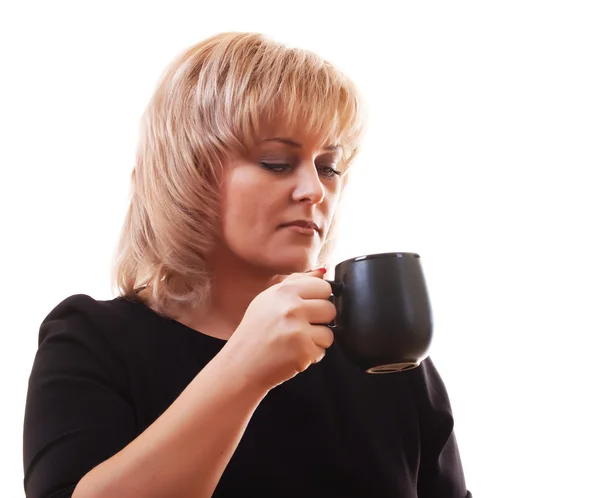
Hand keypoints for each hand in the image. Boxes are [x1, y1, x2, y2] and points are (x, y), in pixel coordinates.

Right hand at [223, 270, 335, 390]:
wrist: (240, 365)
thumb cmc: (253, 333)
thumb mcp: (268, 300)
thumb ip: (296, 283)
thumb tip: (322, 272)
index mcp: (284, 291)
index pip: (323, 286)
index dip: (319, 299)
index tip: (307, 308)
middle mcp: (291, 307)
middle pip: (330, 308)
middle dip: (320, 321)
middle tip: (299, 328)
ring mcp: (298, 330)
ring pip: (329, 332)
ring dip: (316, 340)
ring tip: (295, 342)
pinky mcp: (304, 351)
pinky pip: (322, 351)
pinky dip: (310, 356)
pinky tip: (293, 354)